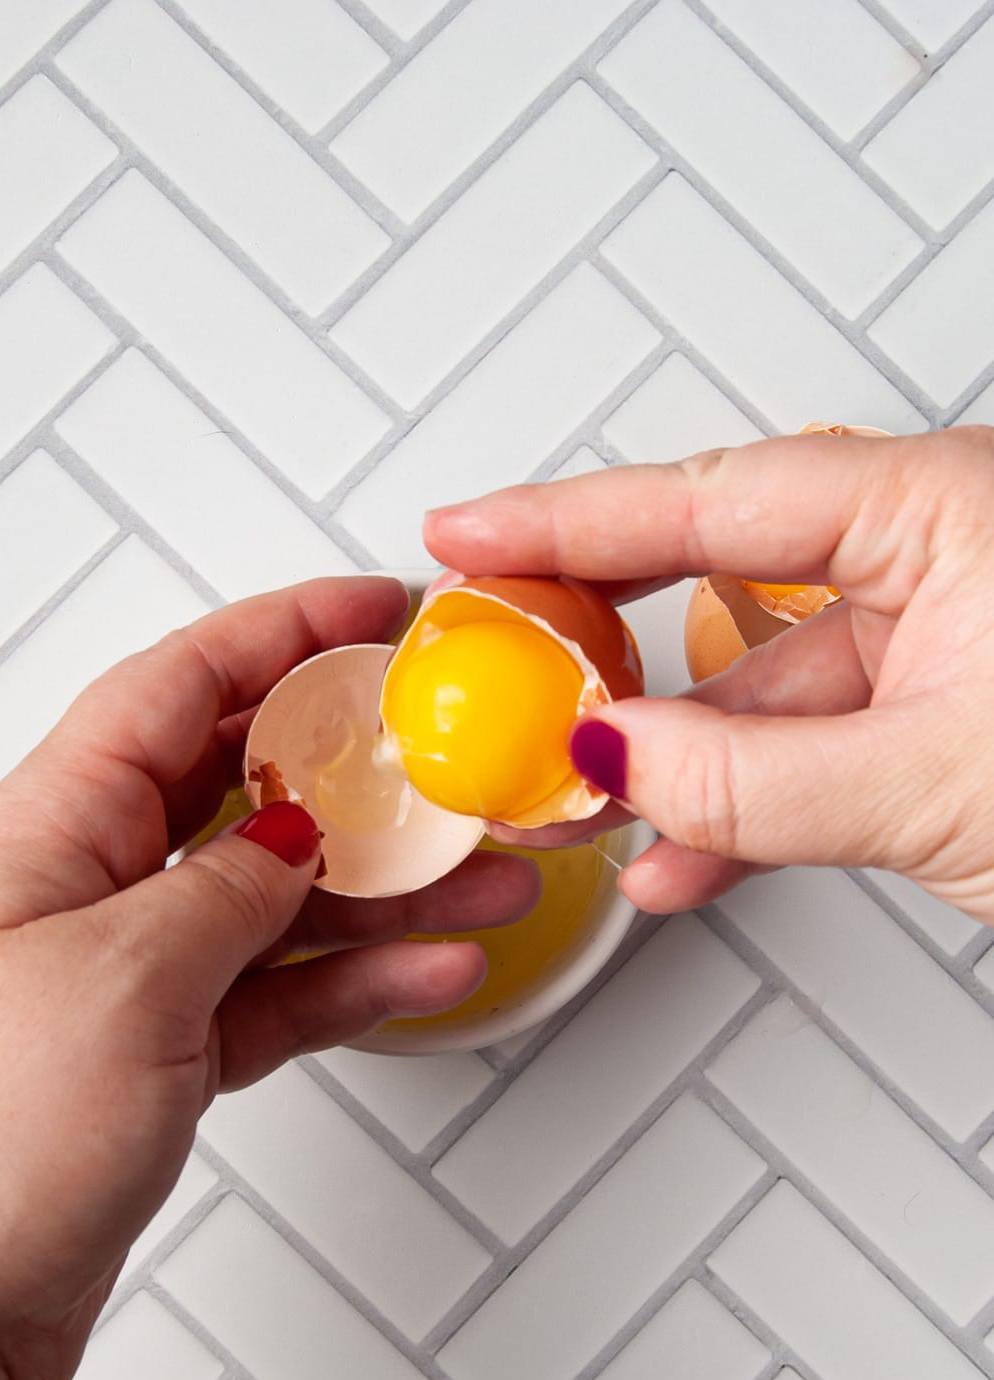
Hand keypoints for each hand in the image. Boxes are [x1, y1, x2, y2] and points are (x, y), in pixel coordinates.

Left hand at [0, 577, 538, 1379]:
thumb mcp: (125, 977)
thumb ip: (227, 888)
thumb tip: (294, 837)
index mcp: (55, 824)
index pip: (181, 685)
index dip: (283, 632)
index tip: (373, 613)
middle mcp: (94, 880)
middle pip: (248, 781)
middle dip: (357, 763)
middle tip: (448, 750)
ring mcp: (137, 964)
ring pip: (284, 890)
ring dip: (390, 884)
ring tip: (486, 874)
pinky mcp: (169, 1043)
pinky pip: (284, 983)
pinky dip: (358, 976)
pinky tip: (431, 968)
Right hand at [425, 426, 993, 920]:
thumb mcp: (933, 785)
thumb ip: (754, 779)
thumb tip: (613, 755)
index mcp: (938, 506)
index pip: (711, 499)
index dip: (567, 523)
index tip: (466, 537)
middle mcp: (930, 548)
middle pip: (712, 570)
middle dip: (593, 636)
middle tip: (492, 648)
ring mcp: (934, 631)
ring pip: (752, 682)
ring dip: (659, 758)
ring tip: (564, 804)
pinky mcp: (935, 708)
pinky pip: (805, 743)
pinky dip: (736, 803)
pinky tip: (673, 856)